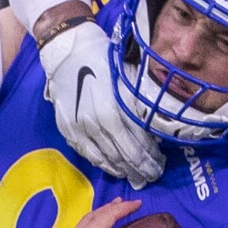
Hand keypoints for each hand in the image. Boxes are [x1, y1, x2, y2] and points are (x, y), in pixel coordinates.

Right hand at [40, 20, 165, 184]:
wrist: (68, 50)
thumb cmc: (103, 60)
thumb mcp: (128, 81)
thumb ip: (139, 108)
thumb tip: (154, 132)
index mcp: (113, 113)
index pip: (137, 147)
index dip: (150, 160)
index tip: (160, 166)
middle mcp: (95, 125)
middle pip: (122, 157)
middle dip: (139, 169)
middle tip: (151, 176)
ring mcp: (78, 129)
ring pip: (104, 159)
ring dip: (121, 170)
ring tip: (134, 176)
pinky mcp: (67, 129)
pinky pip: (86, 154)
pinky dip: (101, 163)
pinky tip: (112, 167)